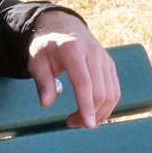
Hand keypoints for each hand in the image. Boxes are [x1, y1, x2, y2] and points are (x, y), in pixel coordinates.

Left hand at [27, 12, 119, 129]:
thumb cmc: (48, 47)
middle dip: (90, 114)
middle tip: (72, 123)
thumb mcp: (37, 62)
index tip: (87, 124)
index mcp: (72, 51)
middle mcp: (93, 54)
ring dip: (100, 114)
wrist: (64, 28)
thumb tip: (46, 104)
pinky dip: (107, 107)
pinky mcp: (110, 66)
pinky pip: (115, 91)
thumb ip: (42, 82)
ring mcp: (105, 59)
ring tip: (81, 120)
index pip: (84, 83)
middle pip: (100, 92)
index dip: (87, 106)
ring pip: (111, 94)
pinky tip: (93, 113)